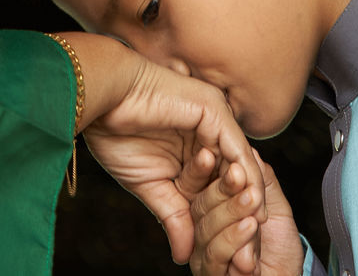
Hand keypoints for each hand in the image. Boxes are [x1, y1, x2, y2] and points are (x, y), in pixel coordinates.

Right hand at [79, 51, 266, 264]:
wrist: (101, 99)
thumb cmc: (116, 134)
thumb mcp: (150, 186)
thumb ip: (173, 215)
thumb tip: (184, 257)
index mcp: (192, 145)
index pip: (215, 186)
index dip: (223, 220)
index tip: (232, 256)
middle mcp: (207, 131)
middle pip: (233, 178)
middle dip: (241, 216)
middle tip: (249, 254)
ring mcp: (213, 119)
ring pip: (241, 164)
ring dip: (250, 199)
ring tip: (256, 232)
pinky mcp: (214, 111)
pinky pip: (238, 148)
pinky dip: (247, 175)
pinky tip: (252, 201)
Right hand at [190, 155, 303, 275]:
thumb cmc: (280, 247)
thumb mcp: (275, 207)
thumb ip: (262, 182)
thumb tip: (250, 151)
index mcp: (209, 213)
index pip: (197, 187)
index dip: (202, 169)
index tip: (212, 152)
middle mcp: (200, 235)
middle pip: (200, 207)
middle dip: (221, 189)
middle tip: (238, 173)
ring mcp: (204, 257)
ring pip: (206, 228)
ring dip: (231, 211)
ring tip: (251, 199)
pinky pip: (216, 254)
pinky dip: (234, 237)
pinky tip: (250, 224)